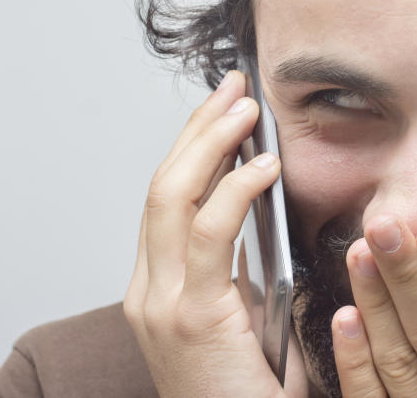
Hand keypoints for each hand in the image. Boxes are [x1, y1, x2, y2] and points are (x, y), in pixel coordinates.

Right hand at [123, 70, 307, 397]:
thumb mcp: (243, 328)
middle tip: (232, 88)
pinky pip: (209, 235)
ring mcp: (161, 303)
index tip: (224, 112)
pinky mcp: (191, 318)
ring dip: (211, 143)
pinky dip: (235, 190)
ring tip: (245, 106)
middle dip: (198, 129)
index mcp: (158, 290)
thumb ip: (245, 280)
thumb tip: (269, 231)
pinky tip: (263, 165)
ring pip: (173, 197)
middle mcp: (148, 291)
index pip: (167, 200)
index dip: (193, 148)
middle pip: (162, 186)